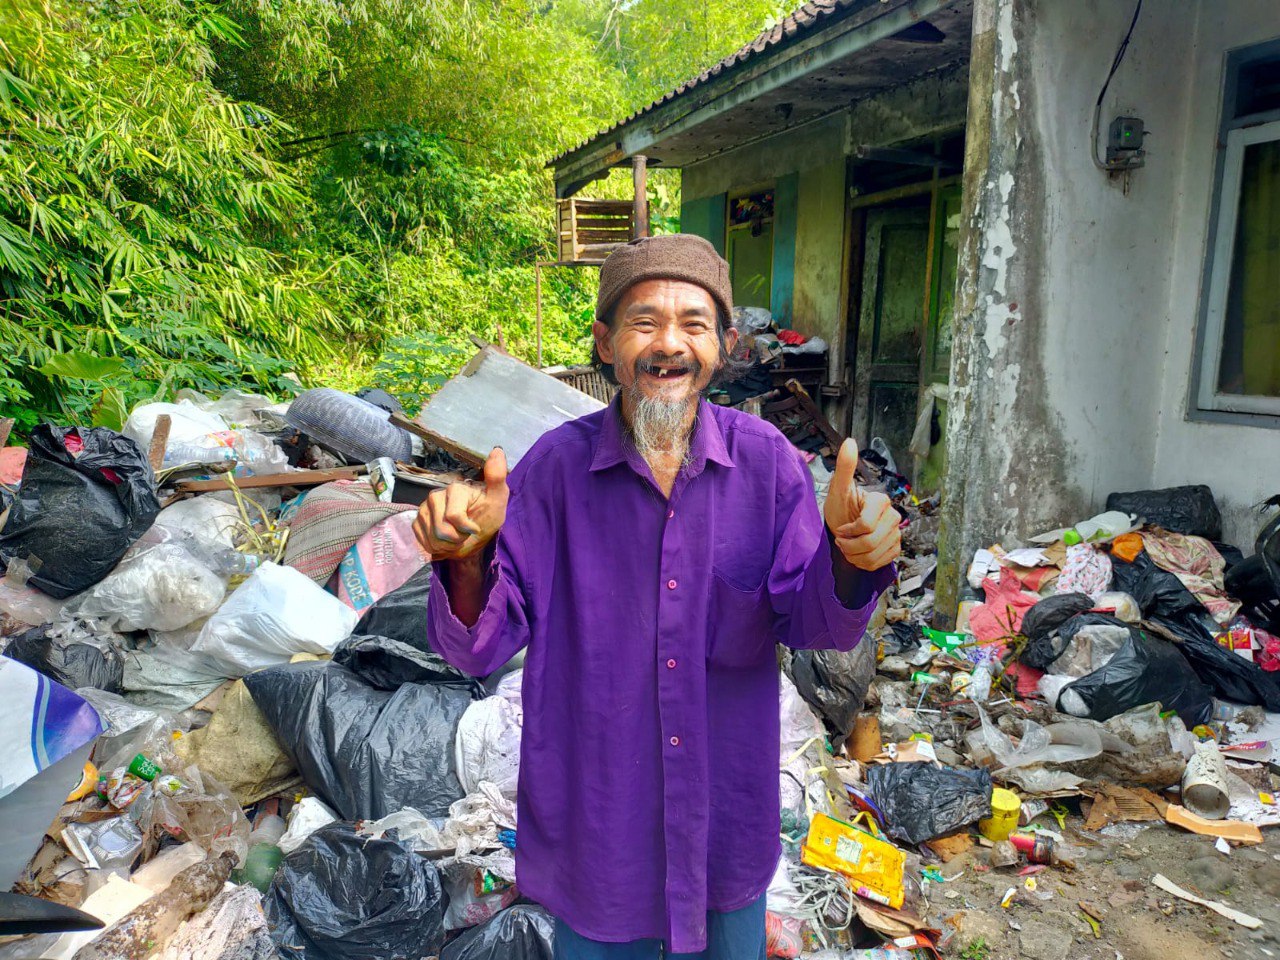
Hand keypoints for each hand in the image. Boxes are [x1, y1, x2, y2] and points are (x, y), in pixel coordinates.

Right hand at [414, 447, 508, 560]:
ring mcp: (423, 509)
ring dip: (447, 545)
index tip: (475, 527)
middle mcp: (435, 495)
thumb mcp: (498, 500)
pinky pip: (422, 541)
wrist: (473, 540)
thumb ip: (497, 477)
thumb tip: (497, 450)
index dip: (466, 529)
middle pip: (442, 530)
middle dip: (457, 539)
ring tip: (456, 538)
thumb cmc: (487, 517)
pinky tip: (444, 541)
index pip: (454, 517)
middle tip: (465, 534)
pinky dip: (435, 547)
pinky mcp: (416, 522)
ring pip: (432, 538)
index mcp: (455, 489)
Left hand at [824, 438, 900, 570]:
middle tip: (841, 541)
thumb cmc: (839, 508)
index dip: (848, 532)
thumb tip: (849, 441)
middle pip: (870, 542)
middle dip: (850, 546)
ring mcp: (896, 533)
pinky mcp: (895, 548)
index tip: (840, 529)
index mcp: (880, 501)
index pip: (865, 526)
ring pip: (874, 555)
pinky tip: (858, 554)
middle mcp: (893, 516)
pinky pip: (879, 563)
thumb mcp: (838, 489)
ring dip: (854, 556)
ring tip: (848, 547)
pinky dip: (864, 563)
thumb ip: (844, 466)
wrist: (843, 527)